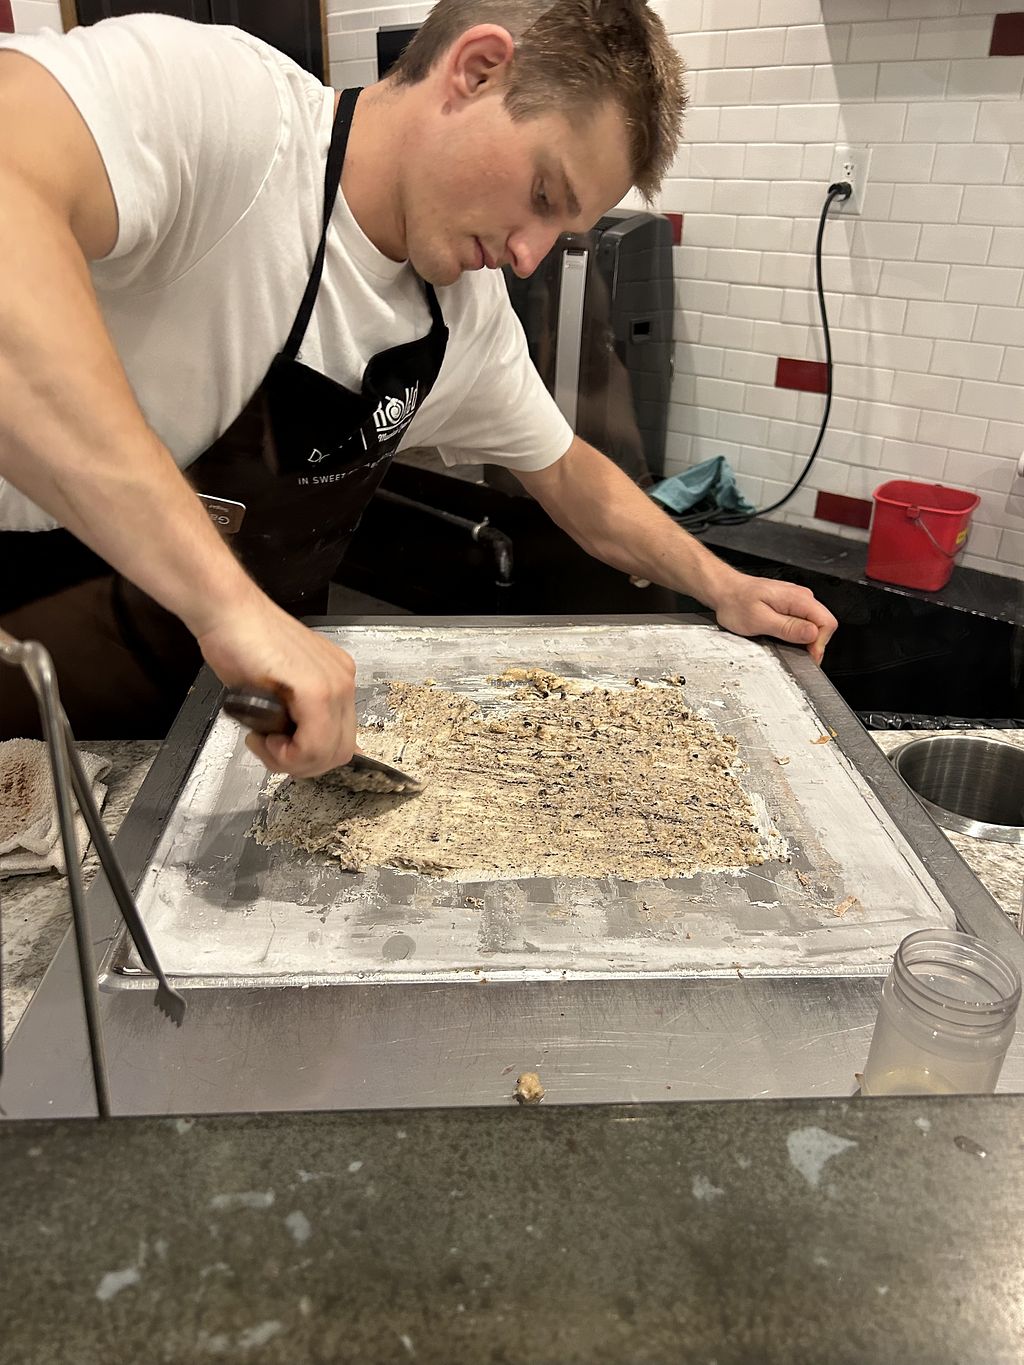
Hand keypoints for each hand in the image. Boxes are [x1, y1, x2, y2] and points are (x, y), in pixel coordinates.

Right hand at [196, 587, 356, 775]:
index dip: (306, 757)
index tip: (277, 747)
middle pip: (339, 752)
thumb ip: (294, 716)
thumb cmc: (241, 643)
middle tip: (269, 750)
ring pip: (328, 753)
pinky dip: (288, 753)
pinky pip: (313, 744)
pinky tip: (264, 738)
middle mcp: (342, 680)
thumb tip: (301, 748)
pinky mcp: (316, 689)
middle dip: (301, 764)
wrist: (226, 612)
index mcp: (337, 680)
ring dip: (291, 760)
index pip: (340, 741)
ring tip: (263, 742)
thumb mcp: (275, 689)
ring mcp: (334, 684)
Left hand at [709, 568, 837, 664]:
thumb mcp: (760, 620)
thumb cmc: (736, 603)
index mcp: (798, 598)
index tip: (808, 657)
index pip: (827, 623)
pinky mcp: (790, 606)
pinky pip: (802, 623)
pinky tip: (780, 636)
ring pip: (813, 625)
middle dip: (812, 644)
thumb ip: (788, 628)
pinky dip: (795, 634)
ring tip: (782, 643)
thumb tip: (812, 634)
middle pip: (823, 626)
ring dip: (802, 639)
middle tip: (793, 655)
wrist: (725, 590)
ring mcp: (797, 600)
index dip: (820, 644)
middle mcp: (801, 597)